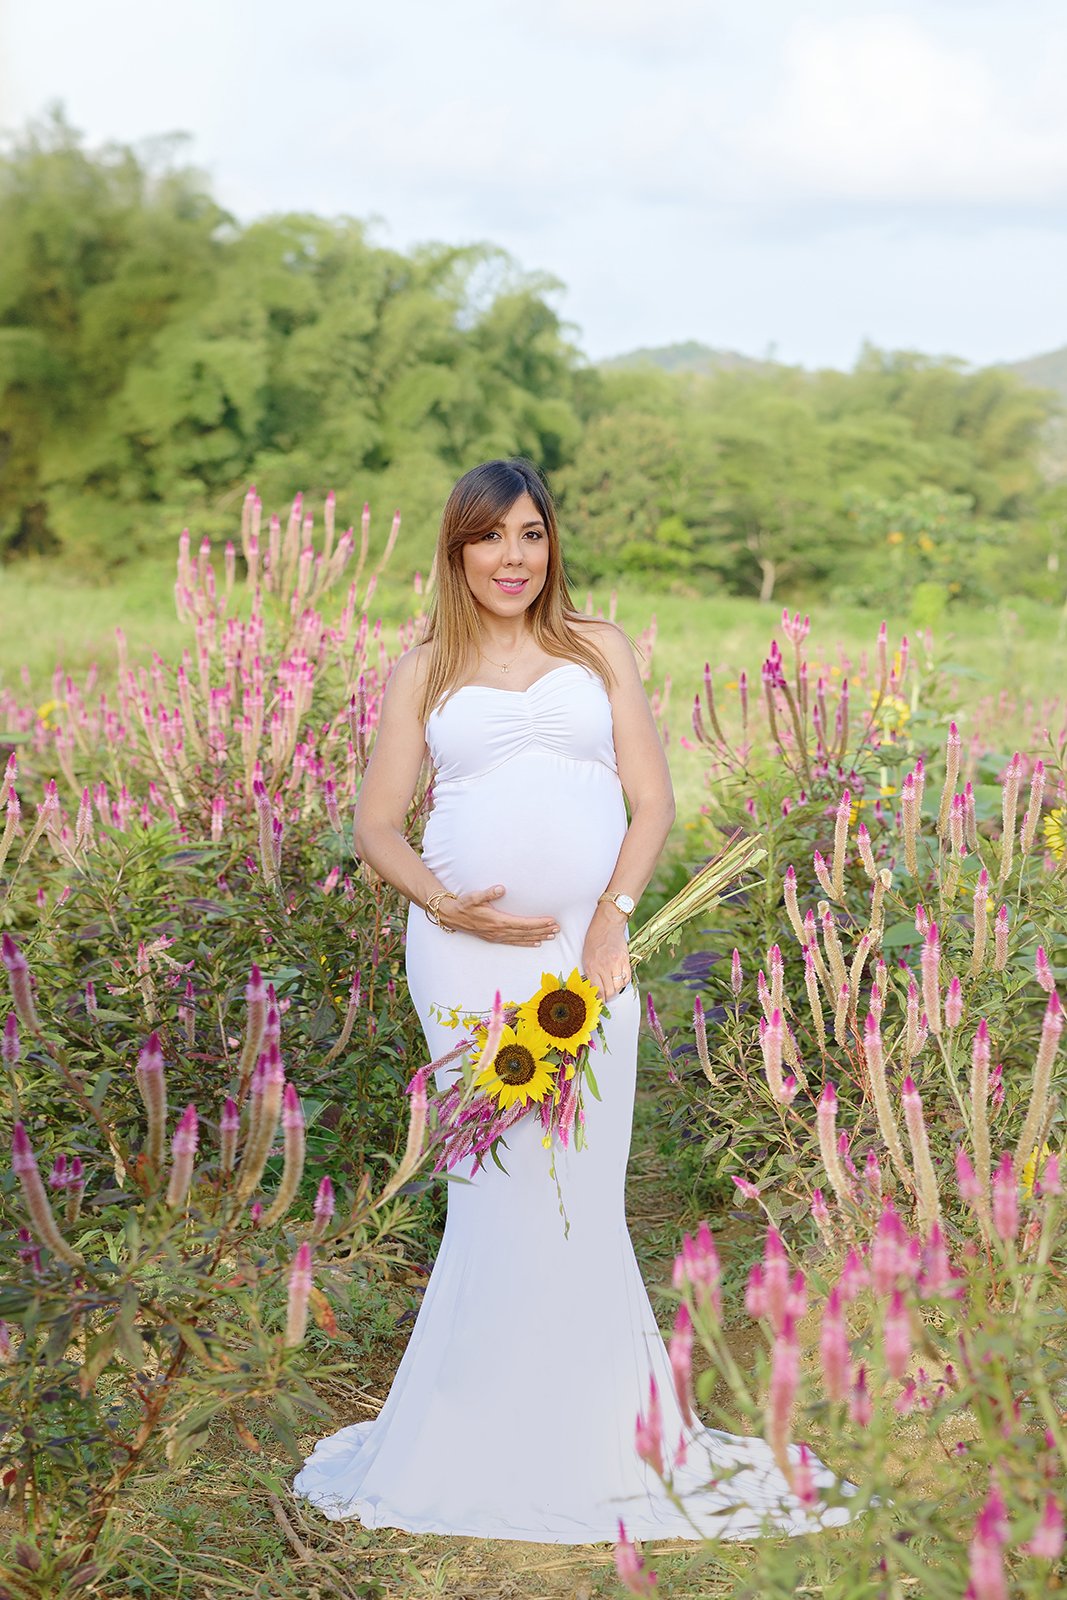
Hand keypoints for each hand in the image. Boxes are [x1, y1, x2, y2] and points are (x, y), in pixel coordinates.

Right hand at [440, 885, 559, 946]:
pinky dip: (526, 943)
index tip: (551, 921)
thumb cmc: (464, 905)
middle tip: (557, 929)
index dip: (538, 923)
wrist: (451, 916)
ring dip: (537, 937)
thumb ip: (488, 893)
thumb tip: (502, 889)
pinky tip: (536, 943)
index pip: (523, 923)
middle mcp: (499, 931)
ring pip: (522, 939)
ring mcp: (497, 936)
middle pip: (526, 932)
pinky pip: (514, 942)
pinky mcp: (494, 938)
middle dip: (542, 930)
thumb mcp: (474, 897)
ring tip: (551, 936)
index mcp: (497, 921)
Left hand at [582, 904, 631, 1000]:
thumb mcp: (586, 957)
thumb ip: (590, 973)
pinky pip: (626, 978)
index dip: (598, 999)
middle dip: (607, 998)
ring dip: (615, 991)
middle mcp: (604, 967)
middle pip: (609, 991)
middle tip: (605, 998)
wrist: (607, 925)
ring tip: (612, 989)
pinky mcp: (625, 960)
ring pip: (618, 986)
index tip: (598, 1002)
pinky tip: (619, 981)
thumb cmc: (594, 940)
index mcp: (591, 966)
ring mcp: (616, 963)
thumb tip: (594, 989)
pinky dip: (623, 983)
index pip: (596, 990)